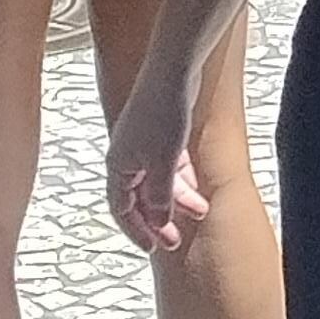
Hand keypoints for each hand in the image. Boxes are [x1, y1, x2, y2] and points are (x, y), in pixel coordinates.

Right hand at [105, 60, 205, 253]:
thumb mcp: (163, 164)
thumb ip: (160, 197)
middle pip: (140, 199)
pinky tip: (197, 188)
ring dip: (178, 199)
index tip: (153, 248)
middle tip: (176, 240)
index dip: (137, 231)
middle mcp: (127, 157)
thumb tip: (159, 222)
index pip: (122, 210)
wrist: (174, 70)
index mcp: (118, 166)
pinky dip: (181, 178)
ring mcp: (143, 144)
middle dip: (159, 220)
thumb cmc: (162, 113)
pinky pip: (168, 166)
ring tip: (201, 210)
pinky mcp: (160, 132)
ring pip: (157, 182)